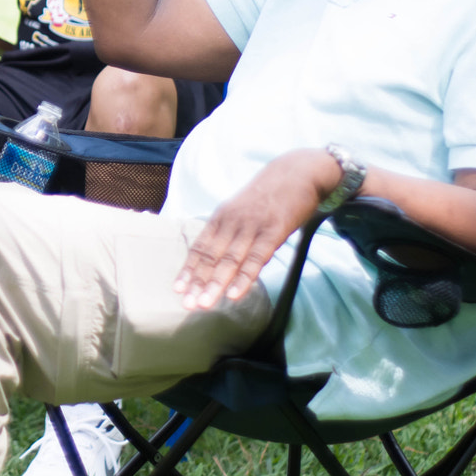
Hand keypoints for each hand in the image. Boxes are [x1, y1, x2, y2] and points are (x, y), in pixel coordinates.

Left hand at [174, 148, 337, 309]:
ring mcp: (253, 226)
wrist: (297, 171)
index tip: (178, 289)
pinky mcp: (274, 231)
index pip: (200, 247)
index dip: (189, 268)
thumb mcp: (242, 208)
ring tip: (204, 305)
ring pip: (230, 260)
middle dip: (197, 282)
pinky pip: (256, 258)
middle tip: (187, 304)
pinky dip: (244, 278)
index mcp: (222, 216)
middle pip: (211, 256)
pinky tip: (234, 295)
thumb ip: (230, 229)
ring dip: (215, 284)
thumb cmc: (269, 195)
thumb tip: (219, 253)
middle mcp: (232, 221)